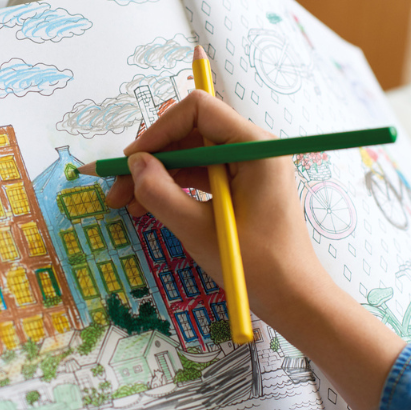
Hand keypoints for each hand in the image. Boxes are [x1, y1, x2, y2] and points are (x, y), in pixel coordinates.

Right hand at [106, 89, 331, 320]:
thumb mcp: (198, 230)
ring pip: (190, 156)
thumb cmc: (255, 266)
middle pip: (189, 133)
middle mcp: (252, 148)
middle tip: (116, 187)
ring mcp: (247, 167)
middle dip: (150, 158)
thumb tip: (134, 164)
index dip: (158, 131)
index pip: (198, 111)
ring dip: (156, 175)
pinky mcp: (241, 185)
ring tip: (124, 203)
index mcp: (254, 147)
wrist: (293, 299)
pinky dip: (173, 188)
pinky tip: (147, 206)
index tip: (130, 161)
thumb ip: (160, 193)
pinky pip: (200, 175)